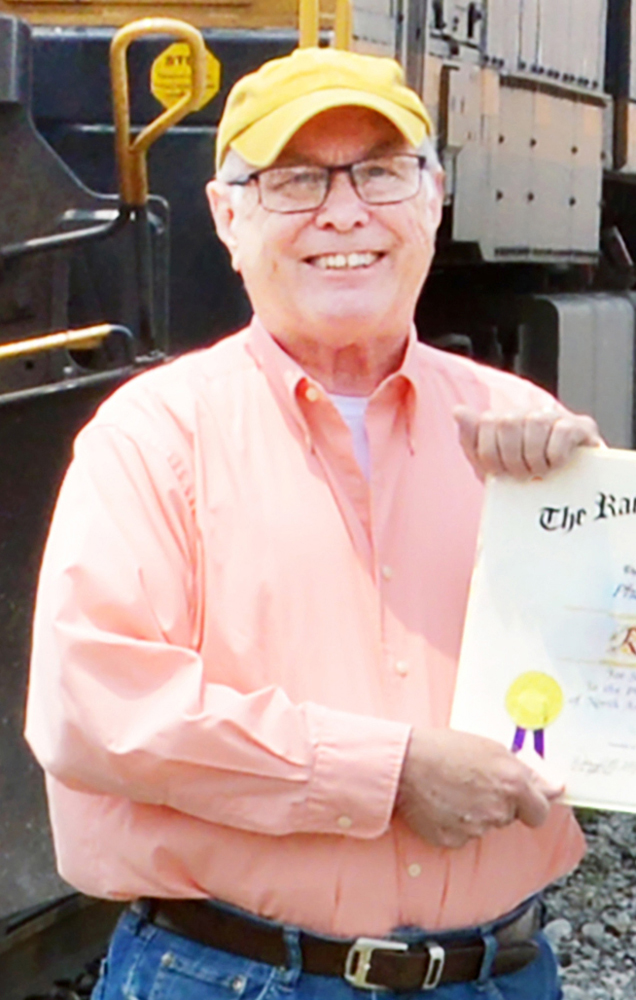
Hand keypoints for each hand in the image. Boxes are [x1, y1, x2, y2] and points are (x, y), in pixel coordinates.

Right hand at [394, 728, 562, 848]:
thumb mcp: (489, 747)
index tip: (524, 800)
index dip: (532, 805)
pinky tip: (441, 804)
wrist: (404, 763)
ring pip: (484, 826)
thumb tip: (554, 787)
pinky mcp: (454, 841)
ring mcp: (476, 829)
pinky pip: (462, 836)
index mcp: (513, 784)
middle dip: (497, 803)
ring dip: (475, 812)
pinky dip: (454, 823)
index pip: (540, 811)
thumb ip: (524, 771)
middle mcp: (499, 810)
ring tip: (452, 789)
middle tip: (473, 782)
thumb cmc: (444, 748)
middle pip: (509, 816)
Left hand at [454, 405, 601, 479]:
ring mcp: (555, 417)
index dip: (489, 453)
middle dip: (511, 458)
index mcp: (504, 421)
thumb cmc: (525, 479)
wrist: (564, 495)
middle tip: (522, 475)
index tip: (499, 473)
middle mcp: (528, 413)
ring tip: (540, 473)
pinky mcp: (581, 426)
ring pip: (535, 423)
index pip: (486, 422)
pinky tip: (557, 466)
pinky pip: (563, 432)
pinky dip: (555, 455)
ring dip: (534, 458)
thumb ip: (471, 440)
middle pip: (508, 422)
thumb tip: (458, 411)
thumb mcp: (490, 467)